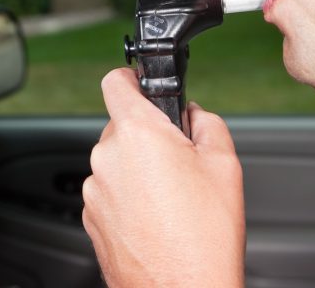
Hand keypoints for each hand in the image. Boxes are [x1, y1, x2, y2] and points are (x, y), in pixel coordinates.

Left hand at [82, 68, 245, 287]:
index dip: (130, 78)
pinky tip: (155, 216)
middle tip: (177, 160)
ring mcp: (95, 189)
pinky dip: (127, 195)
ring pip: (116, 160)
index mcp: (137, 133)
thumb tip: (194, 114)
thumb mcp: (224, 164)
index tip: (141, 84)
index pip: (115, 81)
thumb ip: (206, 122)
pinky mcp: (90, 216)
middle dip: (147, 134)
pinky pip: (109, 190)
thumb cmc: (203, 237)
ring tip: (170, 197)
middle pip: (121, 125)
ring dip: (137, 167)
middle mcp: (108, 156)